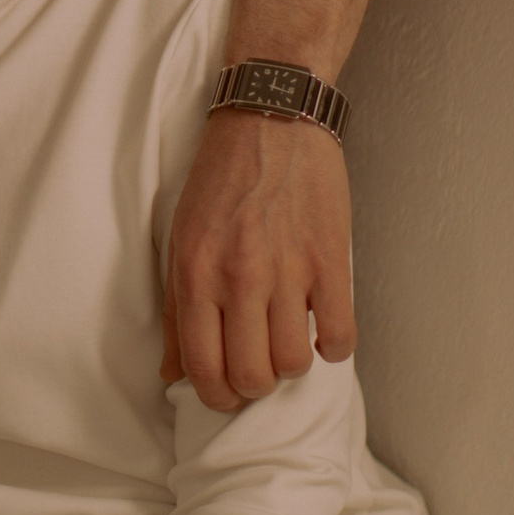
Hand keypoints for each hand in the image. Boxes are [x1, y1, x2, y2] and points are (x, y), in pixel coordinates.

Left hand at [163, 107, 353, 410]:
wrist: (271, 117)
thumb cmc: (221, 178)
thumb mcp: (181, 237)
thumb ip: (176, 309)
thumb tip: (173, 373)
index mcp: (196, 274)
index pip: (204, 370)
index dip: (217, 397)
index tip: (226, 394)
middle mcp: (239, 278)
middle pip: (251, 376)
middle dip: (254, 387)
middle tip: (257, 369)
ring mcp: (289, 270)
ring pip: (294, 363)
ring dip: (292, 365)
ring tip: (287, 341)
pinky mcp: (330, 259)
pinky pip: (340, 334)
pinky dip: (333, 347)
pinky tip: (322, 331)